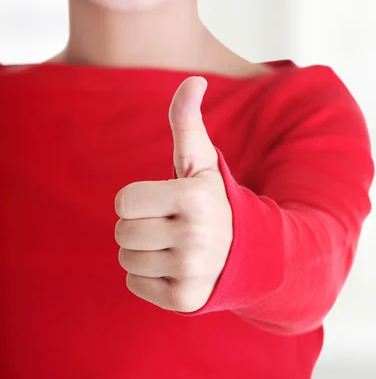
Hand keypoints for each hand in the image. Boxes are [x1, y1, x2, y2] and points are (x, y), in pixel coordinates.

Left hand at [114, 76, 232, 312]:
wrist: (250, 251)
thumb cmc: (215, 198)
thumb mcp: (202, 160)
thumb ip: (188, 120)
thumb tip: (194, 78)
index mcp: (195, 198)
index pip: (123, 201)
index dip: (136, 198)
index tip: (162, 199)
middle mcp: (195, 237)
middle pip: (122, 232)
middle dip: (139, 224)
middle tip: (167, 222)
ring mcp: (192, 271)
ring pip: (127, 258)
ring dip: (143, 249)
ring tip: (173, 244)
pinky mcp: (186, 300)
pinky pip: (136, 284)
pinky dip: (149, 275)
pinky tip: (176, 265)